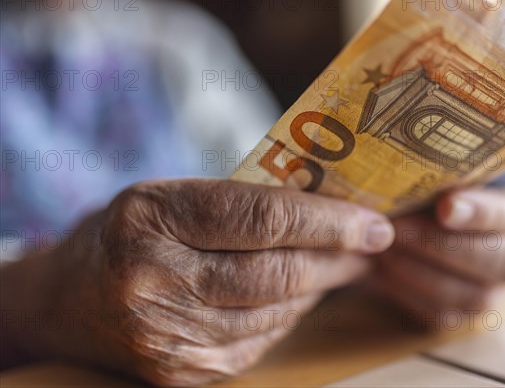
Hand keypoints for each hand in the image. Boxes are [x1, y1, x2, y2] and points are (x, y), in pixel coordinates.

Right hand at [0, 179, 393, 385]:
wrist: (69, 299)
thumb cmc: (129, 233)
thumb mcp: (171, 196)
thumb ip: (241, 201)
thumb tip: (326, 211)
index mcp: (153, 219)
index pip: (263, 219)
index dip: (329, 221)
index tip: (374, 222)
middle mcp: (156, 282)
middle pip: (279, 272)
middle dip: (339, 257)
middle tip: (372, 243)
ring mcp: (170, 337)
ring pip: (279, 310)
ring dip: (322, 286)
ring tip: (344, 263)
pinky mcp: (185, 372)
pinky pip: (263, 340)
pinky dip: (291, 314)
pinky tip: (301, 294)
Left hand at [367, 181, 504, 328]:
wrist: (402, 229)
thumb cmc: (423, 191)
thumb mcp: (431, 174)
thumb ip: (433, 172)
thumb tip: (410, 169)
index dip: (482, 212)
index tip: (444, 205)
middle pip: (502, 261)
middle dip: (441, 245)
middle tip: (396, 228)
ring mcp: (491, 291)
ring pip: (473, 295)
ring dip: (420, 271)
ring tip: (383, 249)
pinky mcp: (460, 316)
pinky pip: (441, 315)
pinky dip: (408, 294)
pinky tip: (382, 272)